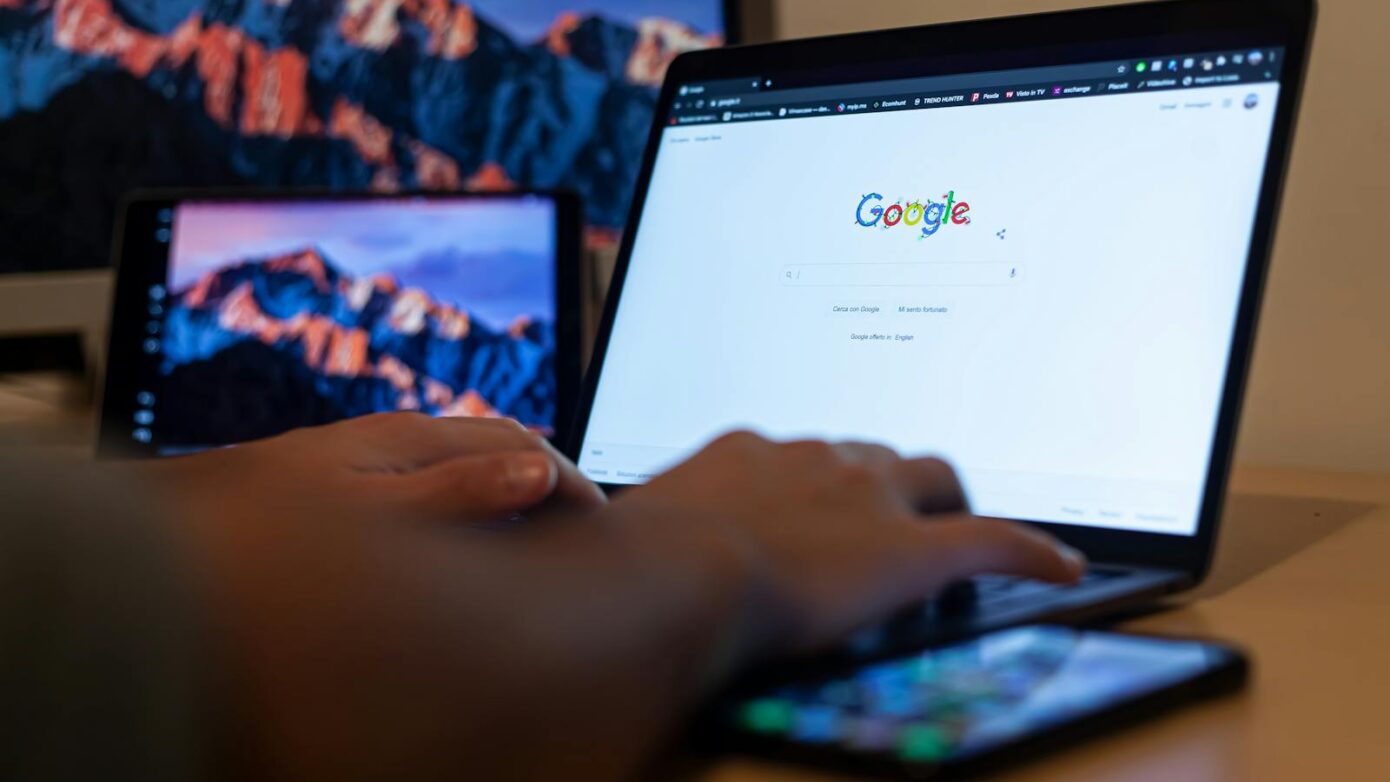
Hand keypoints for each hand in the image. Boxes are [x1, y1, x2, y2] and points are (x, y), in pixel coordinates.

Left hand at [144, 413, 605, 525]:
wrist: (181, 536)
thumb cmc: (273, 526)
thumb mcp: (377, 514)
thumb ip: (458, 492)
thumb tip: (536, 474)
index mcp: (412, 439)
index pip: (522, 445)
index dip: (571, 481)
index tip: (601, 522)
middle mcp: (395, 442)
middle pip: (498, 450)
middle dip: (547, 484)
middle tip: (579, 534)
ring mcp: (374, 463)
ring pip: (466, 470)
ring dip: (508, 499)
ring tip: (533, 543)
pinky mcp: (353, 486)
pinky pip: (434, 490)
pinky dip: (468, 513)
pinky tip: (459, 548)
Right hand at [608, 431, 1085, 658]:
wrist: (675, 574)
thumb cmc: (633, 559)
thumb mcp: (625, 530)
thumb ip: (632, 525)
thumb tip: (567, 519)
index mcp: (750, 452)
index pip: (805, 453)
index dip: (825, 477)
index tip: (825, 497)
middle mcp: (814, 456)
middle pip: (876, 453)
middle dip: (888, 480)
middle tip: (893, 513)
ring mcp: (867, 496)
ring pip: (933, 477)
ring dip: (942, 502)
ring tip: (954, 531)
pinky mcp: (912, 549)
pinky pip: (997, 541)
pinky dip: (1032, 552)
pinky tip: (1062, 568)